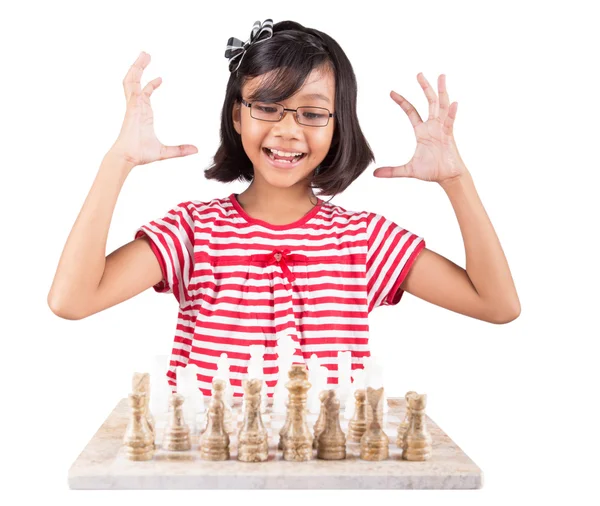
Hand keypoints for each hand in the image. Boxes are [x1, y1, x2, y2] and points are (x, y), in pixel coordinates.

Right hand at [109, 51, 197, 167]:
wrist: (128, 157)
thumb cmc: (140, 154)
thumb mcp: (165, 152)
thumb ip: (180, 149)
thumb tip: (196, 149)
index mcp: (142, 114)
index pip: (145, 93)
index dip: (151, 85)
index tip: (160, 78)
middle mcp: (136, 107)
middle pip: (135, 82)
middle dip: (140, 68)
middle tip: (146, 55)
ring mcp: (133, 106)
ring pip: (131, 80)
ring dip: (137, 66)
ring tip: (144, 54)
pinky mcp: (131, 106)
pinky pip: (130, 87)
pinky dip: (133, 76)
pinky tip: (140, 66)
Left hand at [373, 73, 466, 184]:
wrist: (448, 178)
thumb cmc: (432, 171)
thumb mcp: (408, 170)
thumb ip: (392, 171)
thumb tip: (375, 174)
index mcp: (422, 131)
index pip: (411, 111)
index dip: (402, 101)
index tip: (392, 92)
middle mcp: (433, 126)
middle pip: (429, 102)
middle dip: (424, 88)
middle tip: (418, 74)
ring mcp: (442, 129)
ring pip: (442, 106)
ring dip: (441, 91)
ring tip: (441, 76)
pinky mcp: (449, 136)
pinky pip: (450, 122)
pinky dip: (452, 113)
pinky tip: (453, 103)